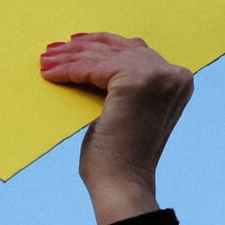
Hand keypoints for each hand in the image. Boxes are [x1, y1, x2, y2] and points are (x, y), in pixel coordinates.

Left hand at [40, 33, 194, 224]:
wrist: (122, 183)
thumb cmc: (120, 154)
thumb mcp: (129, 108)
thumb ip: (126, 81)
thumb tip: (94, 55)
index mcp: (178, 79)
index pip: (135, 50)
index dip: (102, 44)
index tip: (74, 42)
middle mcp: (173, 73)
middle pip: (118, 49)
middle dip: (82, 48)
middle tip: (53, 48)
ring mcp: (156, 75)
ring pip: (102, 56)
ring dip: (69, 57)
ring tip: (45, 61)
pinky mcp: (134, 80)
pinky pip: (92, 67)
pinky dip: (68, 70)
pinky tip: (50, 73)